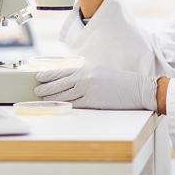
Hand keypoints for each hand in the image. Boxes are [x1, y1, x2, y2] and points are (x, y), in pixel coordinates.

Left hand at [34, 65, 156, 110]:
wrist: (138, 88)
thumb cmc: (121, 82)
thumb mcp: (101, 72)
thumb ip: (86, 75)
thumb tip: (70, 81)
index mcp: (88, 68)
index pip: (63, 71)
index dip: (49, 74)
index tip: (39, 76)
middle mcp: (86, 77)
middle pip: (60, 83)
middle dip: (46, 86)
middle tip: (36, 89)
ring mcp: (89, 89)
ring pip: (64, 94)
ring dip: (51, 96)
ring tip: (41, 98)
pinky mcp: (93, 101)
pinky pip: (75, 104)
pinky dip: (64, 105)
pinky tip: (56, 106)